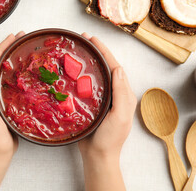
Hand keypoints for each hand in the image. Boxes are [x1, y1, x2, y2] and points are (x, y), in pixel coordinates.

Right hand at [78, 33, 136, 190]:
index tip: (93, 39)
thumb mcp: (120, 116)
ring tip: (77, 50)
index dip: (104, 51)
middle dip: (95, 52)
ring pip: (96, 75)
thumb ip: (121, 93)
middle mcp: (114, 93)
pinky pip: (87, 85)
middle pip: (105, 67)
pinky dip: (81, 75)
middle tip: (83, 40)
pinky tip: (72, 71)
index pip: (114, 67)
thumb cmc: (110, 139)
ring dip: (88, 61)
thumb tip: (118, 69)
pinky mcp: (92, 104)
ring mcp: (102, 98)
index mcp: (123, 93)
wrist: (98, 156)